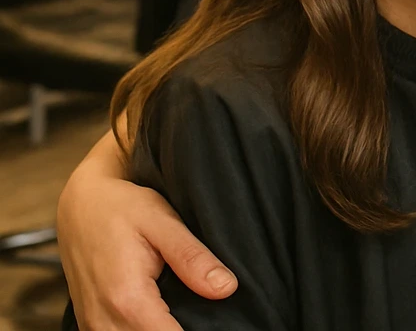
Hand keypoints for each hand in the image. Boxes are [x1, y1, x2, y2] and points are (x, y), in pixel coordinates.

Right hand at [58, 134, 236, 330]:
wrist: (79, 206)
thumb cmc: (121, 208)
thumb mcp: (162, 222)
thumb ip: (192, 258)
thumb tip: (226, 288)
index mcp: (127, 298)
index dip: (198, 330)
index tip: (219, 320)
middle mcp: (104, 320)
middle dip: (182, 328)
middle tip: (204, 309)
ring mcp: (93, 325)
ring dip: (160, 329)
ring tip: (185, 311)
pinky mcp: (90, 324)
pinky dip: (142, 330)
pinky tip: (162, 314)